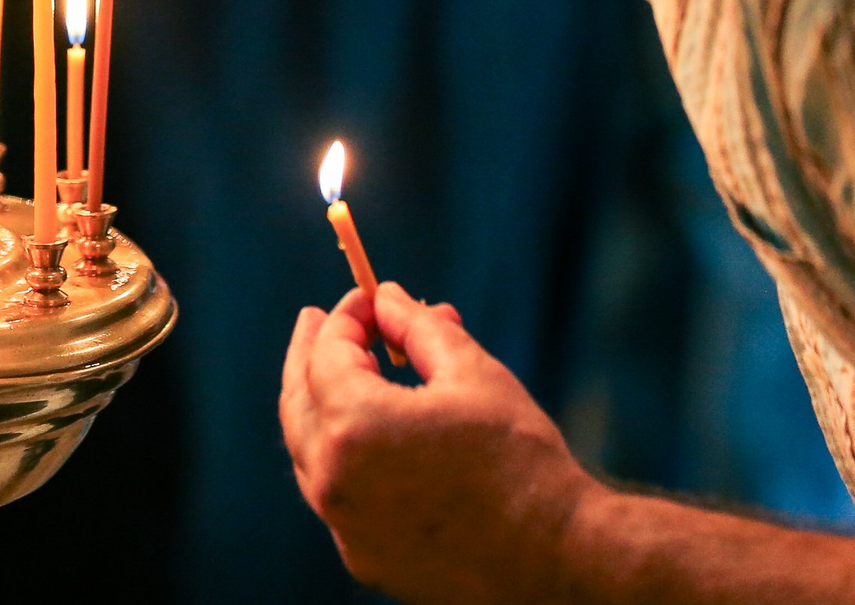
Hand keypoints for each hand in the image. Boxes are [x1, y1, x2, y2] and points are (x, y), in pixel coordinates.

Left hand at [282, 282, 592, 603]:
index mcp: (355, 426)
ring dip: (318, 405)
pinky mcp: (365, 558)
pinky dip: (339, 456)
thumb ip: (418, 327)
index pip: (326, 355)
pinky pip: (336, 495)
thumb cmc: (519, 458)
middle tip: (316, 322)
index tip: (368, 298)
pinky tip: (363, 437)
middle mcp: (334, 480)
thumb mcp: (470, 373)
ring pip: (310, 452)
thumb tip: (388, 297)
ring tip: (338, 371)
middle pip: (298, 403)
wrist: (556, 556)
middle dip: (307, 355)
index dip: (346, 318)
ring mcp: (345, 526)